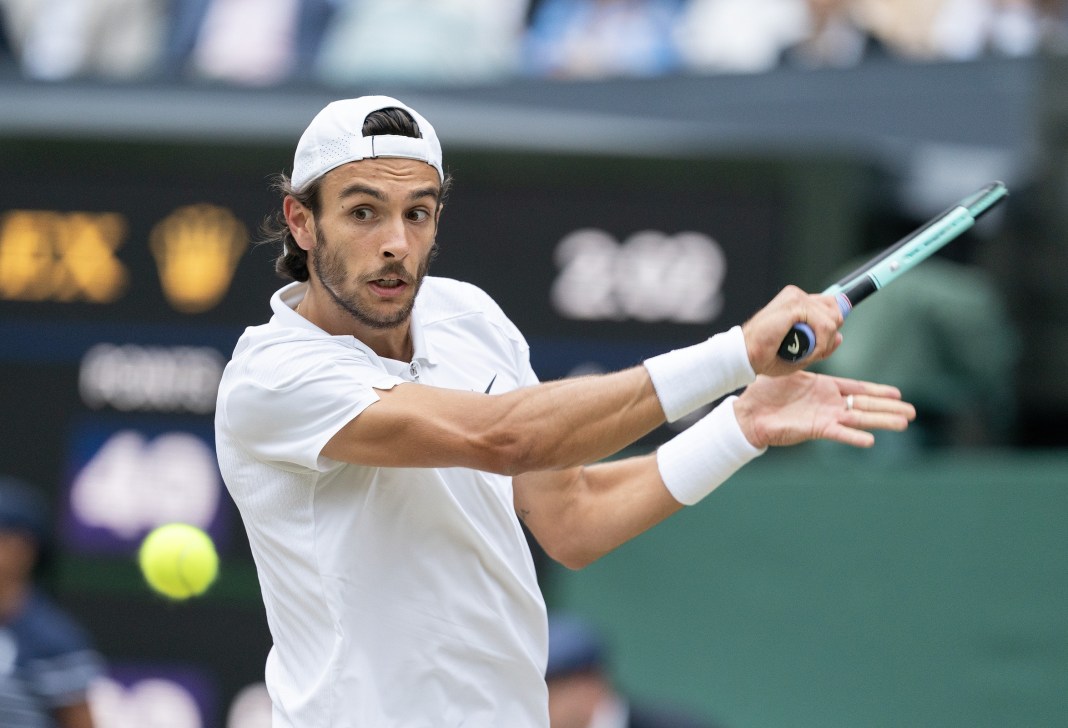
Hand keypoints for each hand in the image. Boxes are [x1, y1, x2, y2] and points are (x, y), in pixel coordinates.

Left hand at [732, 373, 915, 448]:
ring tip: (903, 423)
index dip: (878, 391)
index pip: (857, 389)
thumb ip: (806, 358)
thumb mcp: (790, 371)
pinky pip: (838, 433)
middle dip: (889, 408)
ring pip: (859, 419)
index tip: (898, 394)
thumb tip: (818, 339)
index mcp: (824, 389)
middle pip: (865, 405)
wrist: (749, 412)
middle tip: (912, 412)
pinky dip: (853, 437)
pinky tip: (870, 440)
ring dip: (881, 421)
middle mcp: (829, 404)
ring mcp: (824, 417)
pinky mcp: (815, 429)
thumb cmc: (766, 393)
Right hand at [741, 286, 843, 375]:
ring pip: (832, 319)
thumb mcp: (801, 352)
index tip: (822, 344)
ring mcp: (796, 297)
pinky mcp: (795, 305)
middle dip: (829, 336)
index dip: (831, 326)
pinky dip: (820, 343)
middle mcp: (796, 295)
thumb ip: (821, 345)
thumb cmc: (766, 354)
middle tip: (812, 351)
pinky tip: (805, 351)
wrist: (746, 355)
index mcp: (796, 301)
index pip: (830, 305)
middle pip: (835, 310)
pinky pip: (825, 325)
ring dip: (824, 342)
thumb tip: (840, 337)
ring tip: (805, 352)